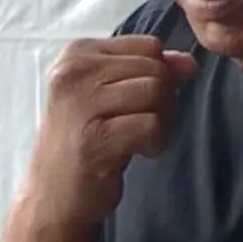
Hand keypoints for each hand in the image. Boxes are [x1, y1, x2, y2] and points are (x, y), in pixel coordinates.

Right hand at [22, 35, 196, 227]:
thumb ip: (153, 70)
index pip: (150, 46)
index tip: (137, 101)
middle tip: (141, 125)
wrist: (53, 195)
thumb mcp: (116, 94)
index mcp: (78, 53)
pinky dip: (156, 142)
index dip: (159, 74)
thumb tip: (190, 62)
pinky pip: (153, 126)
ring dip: (163, 121)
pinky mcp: (94, 139)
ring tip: (139, 138)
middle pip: (157, 69)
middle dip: (164, 100)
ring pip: (158, 93)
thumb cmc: (88, 138)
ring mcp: (81, 104)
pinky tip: (137, 151)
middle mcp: (75, 72)